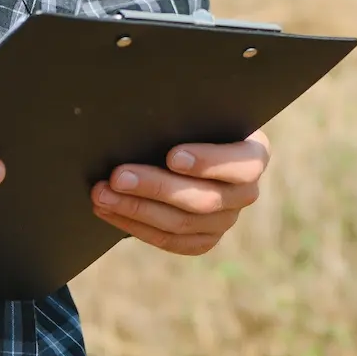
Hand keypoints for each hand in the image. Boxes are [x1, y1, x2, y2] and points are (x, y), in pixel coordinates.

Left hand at [91, 132, 268, 256]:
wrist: (192, 146)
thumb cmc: (193, 122)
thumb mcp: (199, 115)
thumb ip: (186, 118)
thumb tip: (148, 115)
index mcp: (254, 155)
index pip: (242, 165)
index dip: (208, 162)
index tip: (172, 156)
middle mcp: (246, 192)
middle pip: (204, 199)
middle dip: (156, 187)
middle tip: (117, 176)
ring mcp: (226, 220)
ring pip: (182, 223)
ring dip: (137, 209)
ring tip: (102, 194)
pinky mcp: (205, 239)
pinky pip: (171, 241)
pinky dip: (136, 227)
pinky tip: (110, 211)